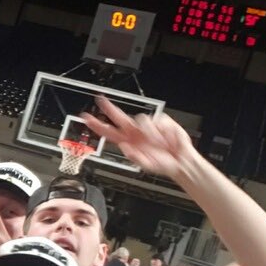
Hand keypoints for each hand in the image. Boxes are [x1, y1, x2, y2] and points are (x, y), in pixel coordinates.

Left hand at [81, 96, 199, 180]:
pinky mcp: (161, 120)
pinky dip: (164, 132)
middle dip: (109, 108)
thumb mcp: (147, 165)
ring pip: (142, 120)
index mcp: (127, 141)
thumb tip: (125, 148)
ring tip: (160, 144)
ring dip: (151, 133)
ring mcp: (147, 126)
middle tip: (99, 99)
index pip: (108, 132)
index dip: (97, 125)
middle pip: (118, 116)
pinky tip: (167, 139)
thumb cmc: (162, 163)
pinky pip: (159, 121)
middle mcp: (135, 131)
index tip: (86, 118)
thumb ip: (135, 157)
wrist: (180, 160)